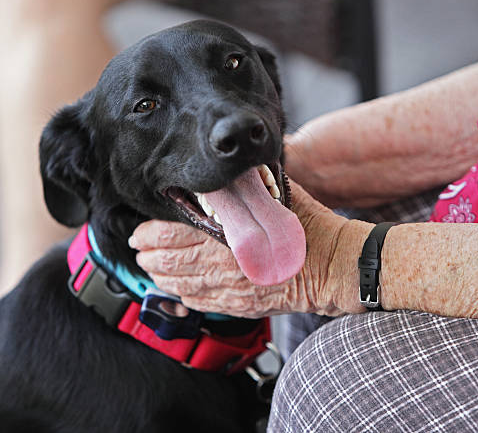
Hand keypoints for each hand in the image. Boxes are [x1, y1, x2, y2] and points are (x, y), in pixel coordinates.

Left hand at [129, 181, 364, 317]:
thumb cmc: (312, 229)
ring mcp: (232, 290)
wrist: (335, 267)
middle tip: (138, 249)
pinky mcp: (241, 306)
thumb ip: (251, 186)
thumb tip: (229, 174)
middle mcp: (226, 267)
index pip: (177, 235)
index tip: (140, 231)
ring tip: (150, 267)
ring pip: (182, 286)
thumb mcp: (281, 197)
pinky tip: (177, 289)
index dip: (152, 234)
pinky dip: (183, 296)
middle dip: (149, 256)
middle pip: (172, 262)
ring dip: (160, 276)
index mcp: (231, 236)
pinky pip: (202, 304)